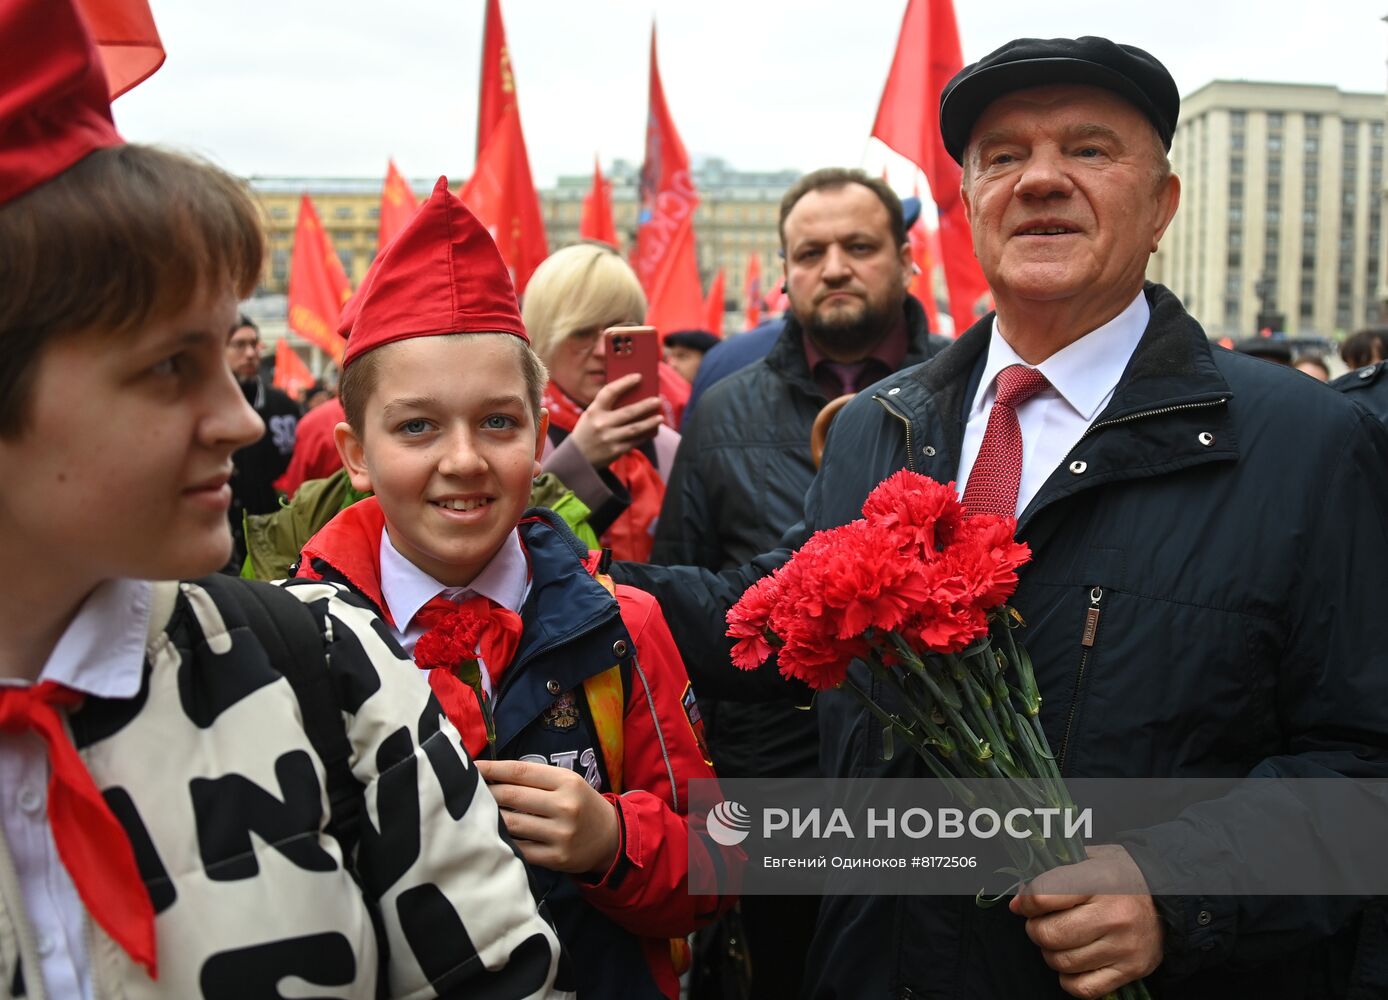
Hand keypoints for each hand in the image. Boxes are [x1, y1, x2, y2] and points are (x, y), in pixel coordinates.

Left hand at [475, 758, 619, 875]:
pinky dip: (503, 840)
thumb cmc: (580, 804)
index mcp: (567, 781)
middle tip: (466, 790)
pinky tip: (492, 835)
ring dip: (489, 817)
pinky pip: (519, 848)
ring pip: (511, 823)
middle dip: (485, 792)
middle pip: (511, 796)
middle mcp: (565, 806)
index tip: (471, 767)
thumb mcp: (567, 783)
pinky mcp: (555, 858)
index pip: (520, 771)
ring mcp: (561, 834)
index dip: (492, 769)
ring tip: (474, 812)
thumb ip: (535, 779)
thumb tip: (491, 775)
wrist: (610, 839)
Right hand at [568, 373, 662, 469]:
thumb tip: (634, 398)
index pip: (610, 391)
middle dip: (645, 405)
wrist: (577, 458)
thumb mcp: (591, 416)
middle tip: (658, 400)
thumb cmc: (587, 431)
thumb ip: (607, 407)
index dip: (625, 382)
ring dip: (650, 422)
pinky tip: (652, 431)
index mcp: (594, 411)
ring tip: (660, 417)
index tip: (638, 377)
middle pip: (628, 412)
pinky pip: (635, 441)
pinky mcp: (615, 451)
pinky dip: (645, 435)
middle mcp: (601, 424)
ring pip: (635, 428)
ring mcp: (609, 438)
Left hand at [1009, 844, 1163, 998]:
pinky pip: (1083, 988)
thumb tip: (1019, 904)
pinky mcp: (1131, 970)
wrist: (1165, 896)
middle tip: (1042, 923)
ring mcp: (1124, 947)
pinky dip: (1069, 979)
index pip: (1043, 896)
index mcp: (1100, 881)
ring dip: (1051, 953)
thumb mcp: (1086, 859)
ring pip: (1063, 963)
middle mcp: (1114, 916)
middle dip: (1036, 930)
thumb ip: (1050, 876)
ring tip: (1062, 939)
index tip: (1027, 903)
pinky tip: (1074, 962)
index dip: (1026, 902)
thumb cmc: (1116, 875)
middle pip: (1050, 935)